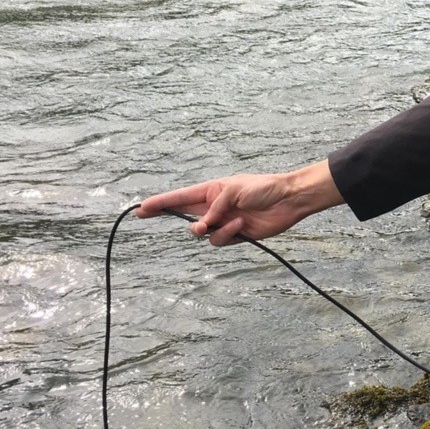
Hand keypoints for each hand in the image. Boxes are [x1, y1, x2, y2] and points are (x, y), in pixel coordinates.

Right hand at [136, 160, 344, 245]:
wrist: (288, 200)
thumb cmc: (263, 187)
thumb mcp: (234, 189)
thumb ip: (215, 206)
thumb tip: (202, 225)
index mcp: (211, 191)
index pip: (180, 198)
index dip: (160, 203)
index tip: (141, 209)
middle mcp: (214, 207)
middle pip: (183, 215)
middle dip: (167, 214)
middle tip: (156, 215)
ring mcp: (223, 222)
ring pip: (202, 234)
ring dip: (211, 229)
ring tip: (227, 221)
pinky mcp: (235, 235)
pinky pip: (220, 241)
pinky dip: (228, 234)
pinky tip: (241, 224)